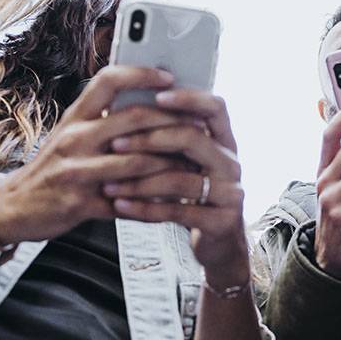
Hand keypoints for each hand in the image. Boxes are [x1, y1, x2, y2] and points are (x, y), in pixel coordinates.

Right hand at [0, 67, 184, 243]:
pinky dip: (153, 203)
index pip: (108, 80)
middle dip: (172, 121)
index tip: (169, 76)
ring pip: (136, 161)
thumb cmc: (51, 168)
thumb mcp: (69, 134)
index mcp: (74, 116)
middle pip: (132, 119)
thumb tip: (148, 102)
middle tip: (200, 124)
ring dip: (170, 163)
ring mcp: (76, 171)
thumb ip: (101, 118)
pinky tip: (172, 203)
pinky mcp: (81, 204)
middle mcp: (74, 138)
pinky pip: (127, 203)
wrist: (12, 208)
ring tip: (194, 163)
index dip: (141, 73)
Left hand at [103, 90, 250, 288]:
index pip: (215, 107)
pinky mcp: (221, 221)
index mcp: (225, 141)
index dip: (188, 98)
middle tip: (115, 143)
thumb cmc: (195, 195)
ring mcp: (231, 193)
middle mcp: (231, 163)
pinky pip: (177, 211)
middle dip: (150, 139)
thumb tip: (128, 107)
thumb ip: (172, 139)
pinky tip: (120, 205)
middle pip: (194, 138)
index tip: (156, 96)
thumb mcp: (190, 163)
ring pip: (181, 179)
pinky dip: (145, 208)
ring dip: (139, 181)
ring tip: (108, 183)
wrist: (220, 243)